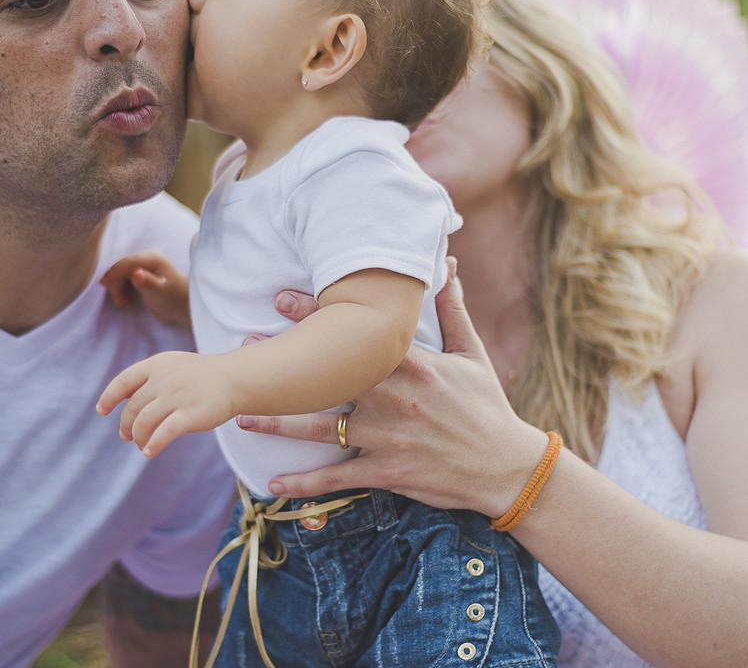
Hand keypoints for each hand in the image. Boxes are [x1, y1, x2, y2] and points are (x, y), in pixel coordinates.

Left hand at [96, 351, 232, 456]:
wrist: (235, 379)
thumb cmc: (202, 377)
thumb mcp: (173, 367)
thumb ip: (151, 380)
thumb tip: (125, 402)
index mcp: (157, 365)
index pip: (123, 381)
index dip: (109, 397)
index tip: (102, 411)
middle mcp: (164, 380)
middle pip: (132, 407)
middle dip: (126, 425)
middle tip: (127, 437)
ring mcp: (177, 397)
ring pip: (144, 422)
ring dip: (138, 438)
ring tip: (140, 445)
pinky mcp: (191, 415)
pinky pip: (164, 434)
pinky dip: (153, 445)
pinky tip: (149, 452)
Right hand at [100, 250, 190, 327]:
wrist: (183, 306)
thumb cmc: (173, 299)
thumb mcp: (160, 293)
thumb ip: (148, 283)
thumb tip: (136, 274)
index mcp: (153, 258)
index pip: (127, 262)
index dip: (114, 273)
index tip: (104, 285)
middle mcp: (148, 257)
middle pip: (122, 267)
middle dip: (117, 284)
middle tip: (120, 304)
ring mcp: (144, 264)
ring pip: (121, 273)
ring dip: (119, 288)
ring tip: (124, 304)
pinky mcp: (141, 272)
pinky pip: (124, 277)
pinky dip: (122, 288)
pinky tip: (126, 301)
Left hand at [236, 260, 548, 515]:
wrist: (505, 467)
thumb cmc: (487, 407)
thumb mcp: (472, 354)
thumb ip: (453, 309)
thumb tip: (449, 263)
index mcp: (413, 365)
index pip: (357, 335)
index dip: (317, 316)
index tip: (281, 299)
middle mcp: (394, 399)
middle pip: (329, 377)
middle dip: (287, 364)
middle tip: (244, 349)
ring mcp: (387, 437)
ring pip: (322, 429)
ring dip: (278, 422)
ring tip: (242, 414)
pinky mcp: (387, 472)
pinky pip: (339, 480)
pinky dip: (306, 484)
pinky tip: (275, 483)